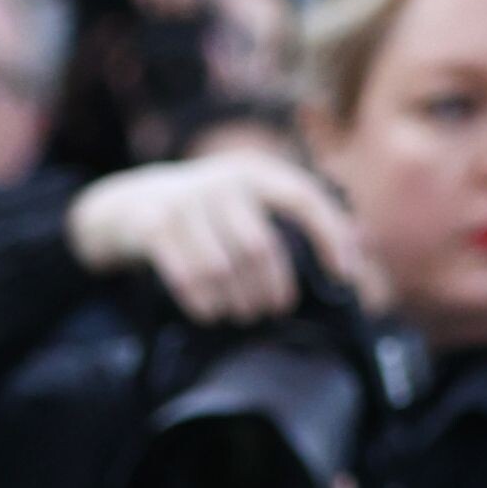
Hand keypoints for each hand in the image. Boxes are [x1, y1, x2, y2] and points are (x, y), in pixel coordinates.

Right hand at [68, 139, 371, 321]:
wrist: (126, 205)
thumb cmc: (201, 215)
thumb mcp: (243, 202)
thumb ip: (290, 218)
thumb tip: (360, 247)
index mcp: (255, 172)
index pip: (305, 199)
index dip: (331, 237)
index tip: (346, 276)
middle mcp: (224, 180)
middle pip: (261, 249)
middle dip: (270, 290)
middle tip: (270, 311)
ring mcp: (186, 201)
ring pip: (224, 269)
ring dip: (235, 303)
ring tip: (238, 315)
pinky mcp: (155, 225)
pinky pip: (188, 277)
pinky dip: (203, 304)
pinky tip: (209, 313)